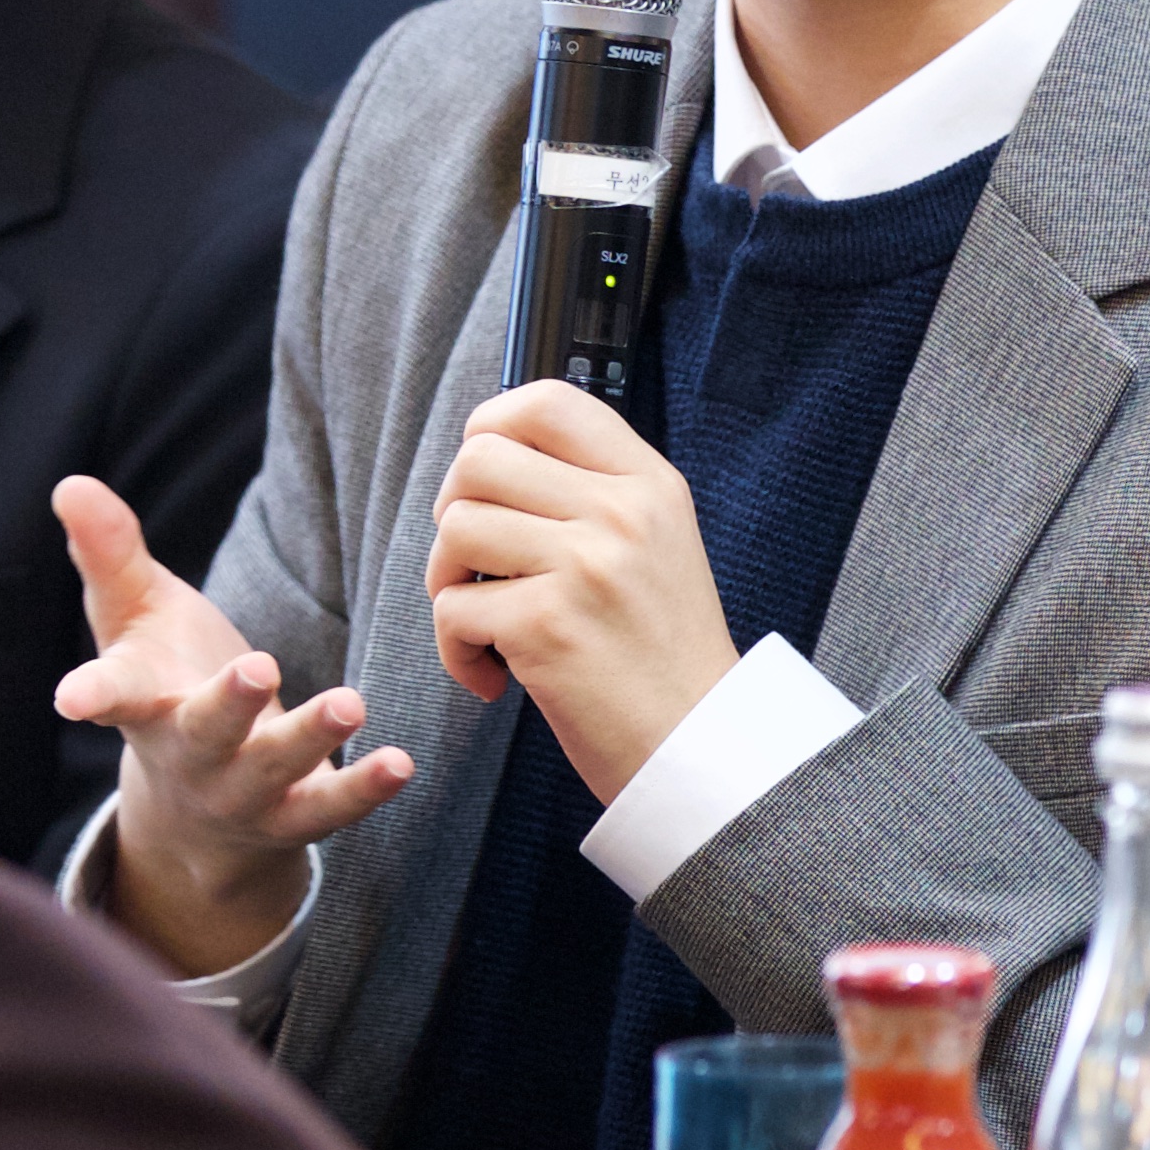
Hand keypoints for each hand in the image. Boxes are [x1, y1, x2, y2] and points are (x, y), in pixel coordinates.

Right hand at [50, 475, 409, 973]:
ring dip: (309, 738)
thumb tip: (70, 483)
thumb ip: (108, 554)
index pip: (113, 695)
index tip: (71, 700)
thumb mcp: (133, 618)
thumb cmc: (161, 683)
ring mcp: (240, 793)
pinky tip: (401, 764)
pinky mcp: (292, 817)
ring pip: (272, 770)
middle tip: (259, 667)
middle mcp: (189, 755)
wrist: (192, 812)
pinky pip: (329, 808)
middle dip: (229, 704)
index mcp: (143, 705)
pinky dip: (364, 789)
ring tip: (351, 703)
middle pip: (205, 731)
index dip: (91, 695)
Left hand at [421, 382, 732, 801]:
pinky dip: (457, 649)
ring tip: (485, 623)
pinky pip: (453, 607)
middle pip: (480, 458)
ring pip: (457, 526)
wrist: (700, 748)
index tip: (483, 478)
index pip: (547, 400)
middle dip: (455, 510)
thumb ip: (593, 494)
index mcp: (649, 484)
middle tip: (477, 563)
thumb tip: (490, 454)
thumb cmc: (663, 656)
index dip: (491, 425)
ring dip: (448, 581)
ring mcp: (585, 565)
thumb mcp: (656, 545)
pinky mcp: (546, 624)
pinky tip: (494, 677)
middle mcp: (621, 511)